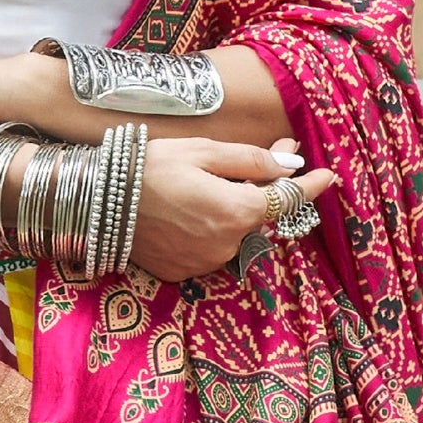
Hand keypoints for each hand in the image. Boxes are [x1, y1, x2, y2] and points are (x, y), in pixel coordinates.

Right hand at [132, 138, 334, 282]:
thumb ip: (252, 160)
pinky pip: (209, 248)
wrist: (95, 202)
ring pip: (233, 233)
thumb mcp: (203, 150)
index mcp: (237, 210)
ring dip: (229, 211)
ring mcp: (205, 262)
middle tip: (254, 159)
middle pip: (258, 215)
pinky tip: (181, 212)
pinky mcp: (184, 272)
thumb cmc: (149, 167)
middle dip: (261, 190)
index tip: (327, 176)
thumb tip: (291, 162)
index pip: (287, 199)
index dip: (310, 186)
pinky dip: (205, 230)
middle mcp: (227, 243)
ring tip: (196, 188)